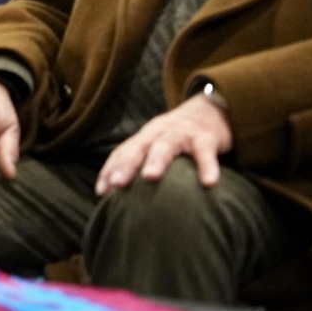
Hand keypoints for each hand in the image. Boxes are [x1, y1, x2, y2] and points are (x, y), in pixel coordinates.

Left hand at [94, 93, 231, 195]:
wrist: (209, 112)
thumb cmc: (177, 138)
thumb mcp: (157, 146)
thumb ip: (143, 165)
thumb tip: (123, 197)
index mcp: (145, 137)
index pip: (122, 152)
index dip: (109, 170)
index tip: (102, 192)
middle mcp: (159, 133)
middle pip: (138, 146)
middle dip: (126, 164)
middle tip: (117, 183)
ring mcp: (181, 134)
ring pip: (166, 144)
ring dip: (156, 160)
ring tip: (149, 177)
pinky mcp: (205, 138)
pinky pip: (205, 152)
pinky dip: (207, 166)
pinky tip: (209, 183)